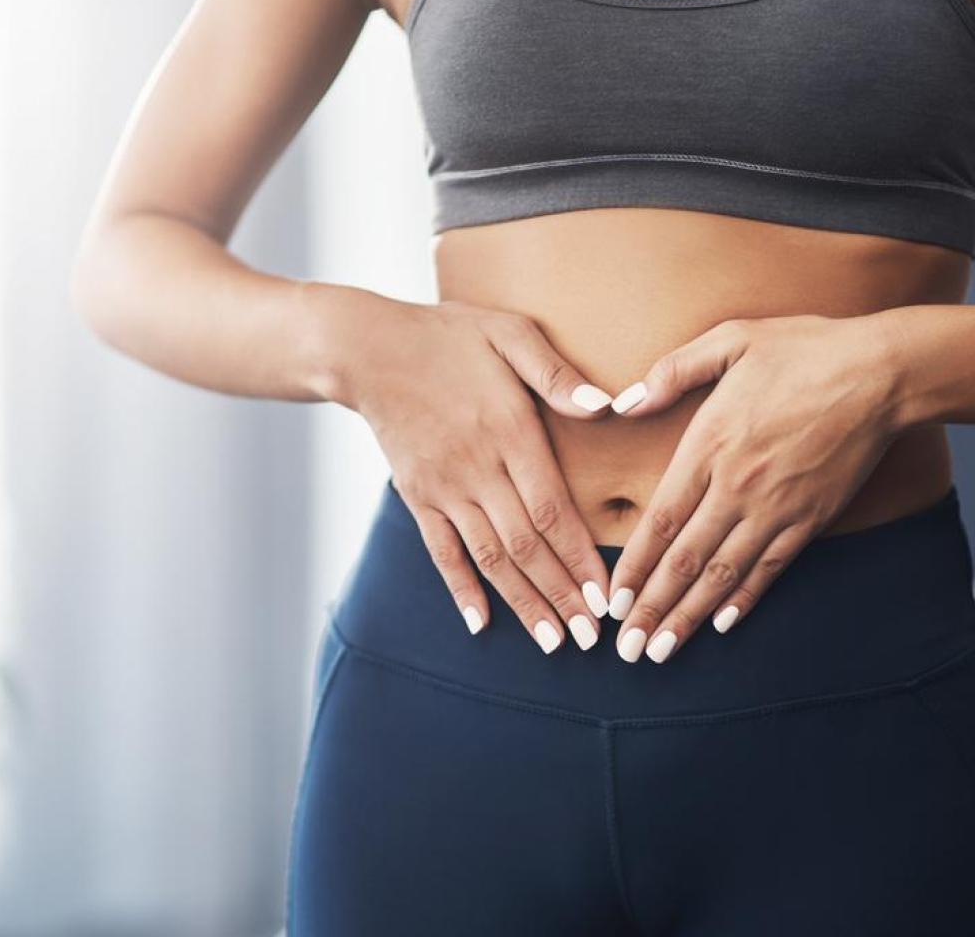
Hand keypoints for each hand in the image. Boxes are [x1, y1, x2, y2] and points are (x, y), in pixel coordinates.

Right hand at [326, 290, 615, 653]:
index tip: (606, 595)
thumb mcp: (509, 333)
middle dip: (562, 595)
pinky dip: (461, 589)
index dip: (580, 557)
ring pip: (489, 557)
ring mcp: (444, 487)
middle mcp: (477, 468)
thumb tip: (606, 405)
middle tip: (593, 637)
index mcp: (509, 432)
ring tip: (553, 642)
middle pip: (526, 544)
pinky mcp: (418, 495)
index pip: (552, 508)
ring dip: (522, 603)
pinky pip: (441, 551)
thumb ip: (557, 374)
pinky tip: (480, 623)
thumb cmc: (449, 336)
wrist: (368, 348)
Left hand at [604, 314, 904, 663]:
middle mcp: (739, 485)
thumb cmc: (804, 349)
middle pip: (686, 559)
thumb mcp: (731, 340)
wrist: (883, 374)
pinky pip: (770, 568)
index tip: (613, 601)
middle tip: (626, 649)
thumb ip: (673, 372)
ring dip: (689, 617)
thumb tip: (625, 401)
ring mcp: (777, 507)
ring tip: (662, 652)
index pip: (662, 519)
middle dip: (653, 609)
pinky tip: (721, 623)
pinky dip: (744, 599)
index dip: (635, 565)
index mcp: (711, 443)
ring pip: (724, 574)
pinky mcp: (811, 518)